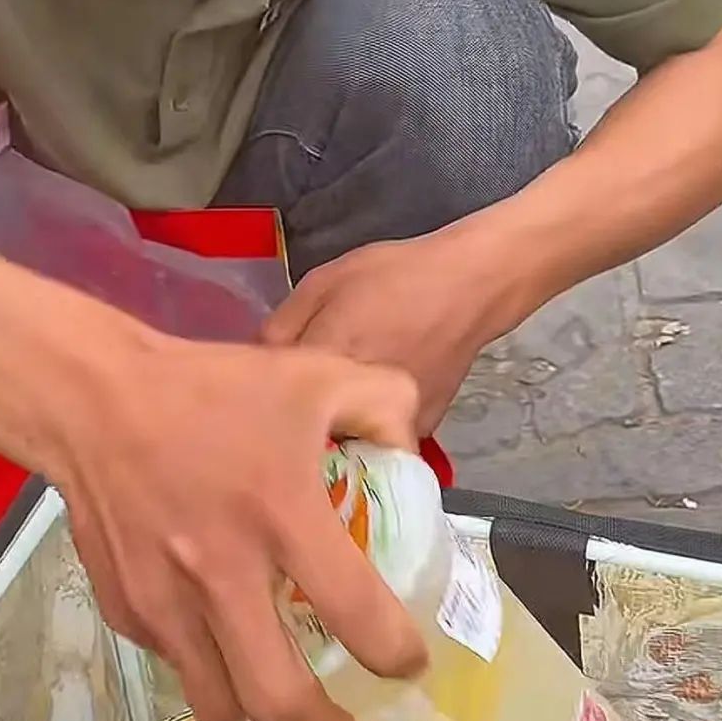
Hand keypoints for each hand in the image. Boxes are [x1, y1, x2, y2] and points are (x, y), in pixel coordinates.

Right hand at [43, 323, 426, 720]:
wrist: (92, 400)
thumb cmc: (211, 389)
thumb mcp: (314, 373)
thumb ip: (384, 406)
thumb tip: (410, 456)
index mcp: (283, 514)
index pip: (357, 615)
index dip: (396, 655)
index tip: (408, 664)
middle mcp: (223, 572)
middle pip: (279, 699)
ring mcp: (166, 600)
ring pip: (219, 704)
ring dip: (256, 712)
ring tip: (276, 696)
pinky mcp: (126, 608)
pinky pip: (175, 663)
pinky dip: (203, 664)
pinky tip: (217, 636)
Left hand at [263, 228, 498, 434]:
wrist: (469, 285)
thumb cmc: (394, 275)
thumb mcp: (321, 283)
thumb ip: (279, 328)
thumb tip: (252, 366)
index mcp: (324, 361)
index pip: (268, 399)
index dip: (256, 397)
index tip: (253, 393)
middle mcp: (357, 401)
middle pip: (307, 432)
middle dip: (292, 423)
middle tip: (288, 405)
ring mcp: (391, 422)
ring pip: (345, 445)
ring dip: (331, 435)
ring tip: (329, 408)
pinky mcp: (418, 432)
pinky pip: (379, 444)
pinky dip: (366, 434)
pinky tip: (368, 407)